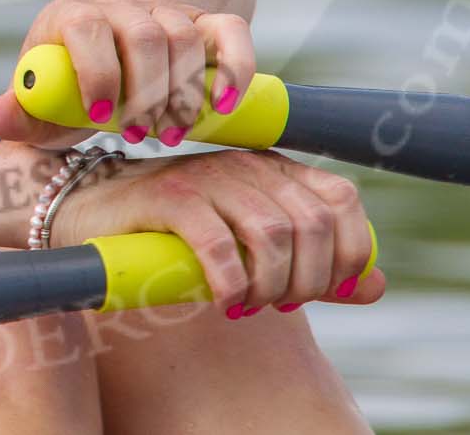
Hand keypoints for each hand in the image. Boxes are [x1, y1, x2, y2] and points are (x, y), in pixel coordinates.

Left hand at [0, 0, 256, 148]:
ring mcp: (167, 12)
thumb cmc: (72, 85)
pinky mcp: (206, 24)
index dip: (96, 69)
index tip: (102, 116)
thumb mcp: (42, 102)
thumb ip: (20, 114)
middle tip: (138, 137)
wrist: (112, 47)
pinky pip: (231, 32)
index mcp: (72, 15)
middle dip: (146, 92)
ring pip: (186, 37)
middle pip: (146, 35)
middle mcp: (122, 6)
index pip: (86, 25)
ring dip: (183, 93)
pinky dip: (235, 68)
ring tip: (168, 134)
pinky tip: (223, 107)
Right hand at [54, 149, 385, 315]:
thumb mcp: (251, 247)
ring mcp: (207, 176)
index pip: (342, 199)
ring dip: (271, 284)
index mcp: (273, 169)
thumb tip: (376, 285)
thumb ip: (313, 264)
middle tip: (280, 303)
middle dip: (309, 279)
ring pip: (272, 233)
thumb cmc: (177, 234)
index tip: (329, 291)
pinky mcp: (168, 197)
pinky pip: (217, 242)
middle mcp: (246, 165)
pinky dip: (230, 281)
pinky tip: (225, 300)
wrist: (94, 214)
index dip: (349, 251)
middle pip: (313, 223)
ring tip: (251, 304)